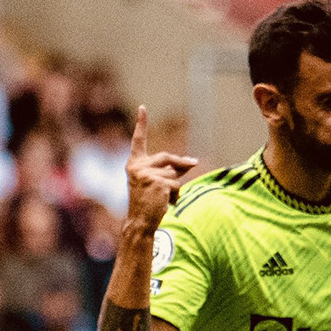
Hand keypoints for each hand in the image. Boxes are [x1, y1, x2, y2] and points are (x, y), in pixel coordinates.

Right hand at [125, 105, 197, 230]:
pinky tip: (165, 203)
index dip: (141, 124)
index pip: (138, 141)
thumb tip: (191, 162)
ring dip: (176, 186)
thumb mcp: (156, 182)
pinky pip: (176, 184)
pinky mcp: (157, 182)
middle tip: (195, 162)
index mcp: (134, 164)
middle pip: (168, 157)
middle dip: (183, 163)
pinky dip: (176, 195)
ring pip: (174, 173)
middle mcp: (138, 166)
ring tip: (164, 199)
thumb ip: (170, 170)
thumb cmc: (148, 203)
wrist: (140, 222)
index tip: (142, 108)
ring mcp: (147, 174)